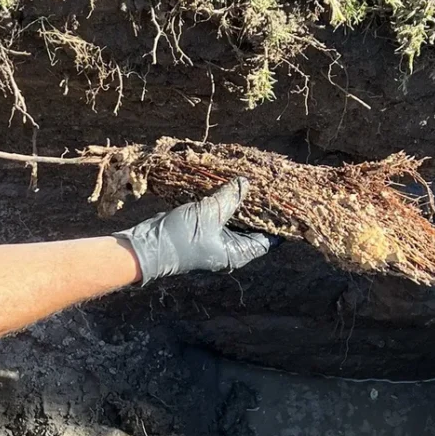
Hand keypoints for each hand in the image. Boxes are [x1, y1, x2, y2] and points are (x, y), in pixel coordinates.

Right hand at [113, 178, 270, 284]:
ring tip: (253, 182)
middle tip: (270, 187)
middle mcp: (229, 249)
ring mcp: (215, 239)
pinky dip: (224, 202)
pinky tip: (229, 185)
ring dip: (240, 202)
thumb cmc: (181, 238)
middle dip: (259, 208)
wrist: (147, 246)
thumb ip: (230, 198)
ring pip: (235, 219)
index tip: (287, 206)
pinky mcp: (202, 229)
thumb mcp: (209, 214)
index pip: (267, 241)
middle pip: (252, 228)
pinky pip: (219, 215)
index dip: (279, 224)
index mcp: (236, 253)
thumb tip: (246, 183)